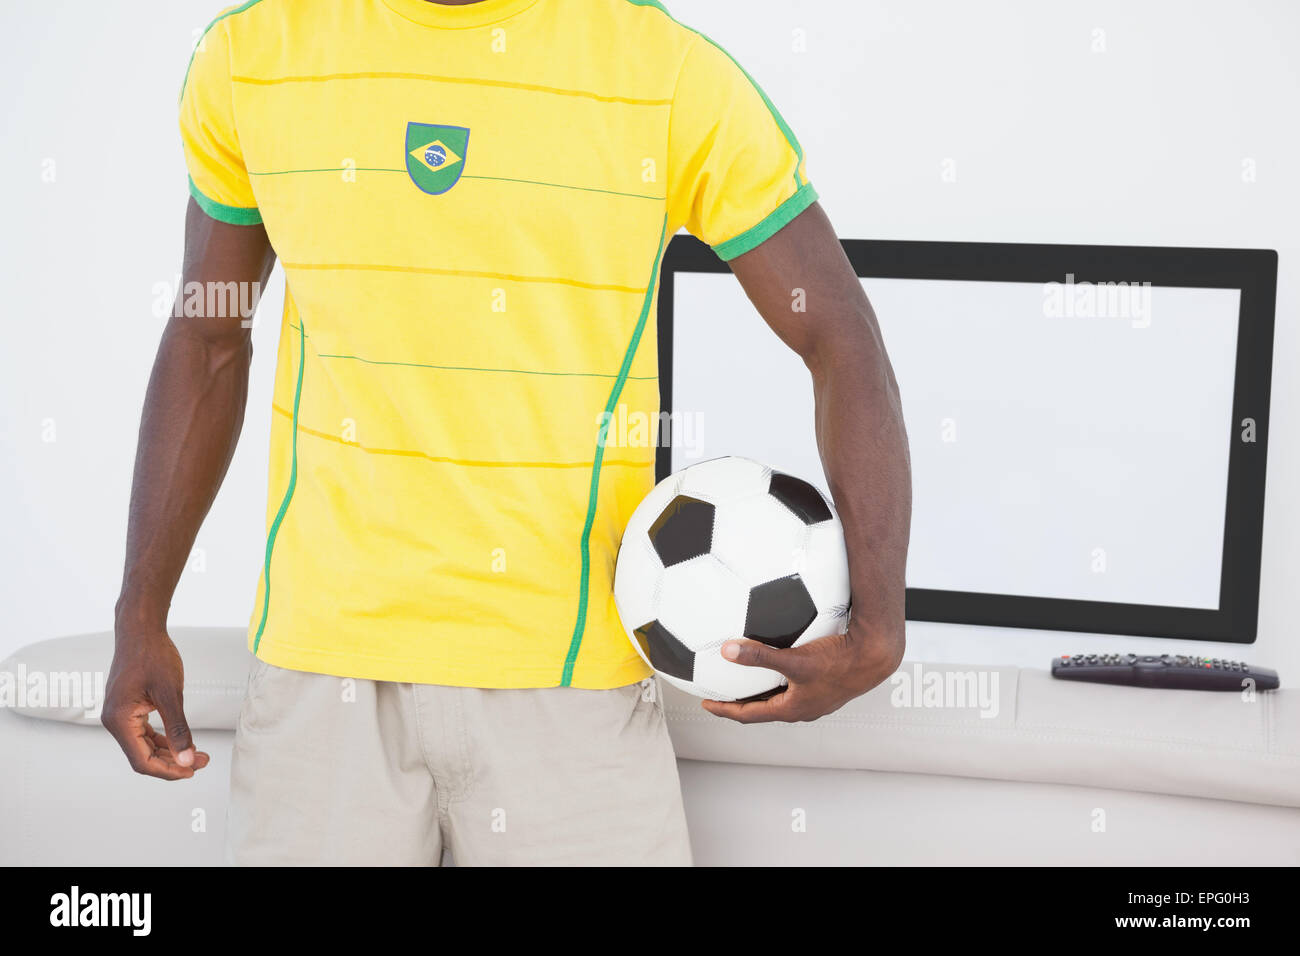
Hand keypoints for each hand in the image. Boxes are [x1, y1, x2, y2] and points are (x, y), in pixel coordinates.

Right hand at [102, 626, 208, 778]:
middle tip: (203, 761)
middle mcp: (115, 721)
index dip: (168, 771)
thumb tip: (186, 759)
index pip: (142, 761)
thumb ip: (178, 729)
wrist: (140, 630)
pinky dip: (164, 739)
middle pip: (143, 756)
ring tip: (198, 754)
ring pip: (145, 746)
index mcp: (120, 721)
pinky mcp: (128, 708)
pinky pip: (145, 733)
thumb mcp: (171, 694)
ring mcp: (120, 715)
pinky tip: (183, 741)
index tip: (193, 770)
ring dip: (170, 752)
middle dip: (173, 762)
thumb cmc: (153, 656)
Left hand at [701, 623, 903, 723]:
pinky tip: (780, 662)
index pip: (749, 715)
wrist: (875, 656)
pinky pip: (794, 686)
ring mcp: (815, 699)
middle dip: (740, 702)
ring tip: (745, 680)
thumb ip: (760, 656)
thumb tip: (728, 651)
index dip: (725, 710)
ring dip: (761, 691)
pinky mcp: (825, 686)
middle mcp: (803, 708)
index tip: (707, 704)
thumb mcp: (794, 659)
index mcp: (792, 709)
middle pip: (763, 709)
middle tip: (721, 694)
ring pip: (780, 698)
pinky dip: (779, 679)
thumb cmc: (839, 661)